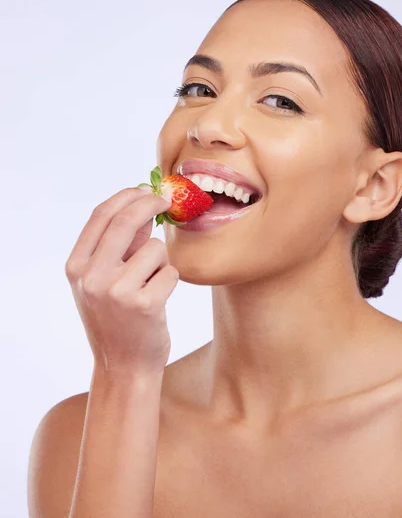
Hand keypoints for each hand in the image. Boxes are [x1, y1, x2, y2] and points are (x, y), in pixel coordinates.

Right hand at [65, 187, 177, 374]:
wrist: (124, 365)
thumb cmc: (118, 318)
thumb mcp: (104, 280)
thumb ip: (121, 245)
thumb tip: (144, 206)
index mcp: (76, 267)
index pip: (101, 215)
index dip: (128, 196)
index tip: (147, 190)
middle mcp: (91, 277)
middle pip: (126, 220)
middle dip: (151, 203)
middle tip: (167, 201)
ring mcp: (117, 291)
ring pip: (155, 249)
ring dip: (161, 262)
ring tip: (150, 287)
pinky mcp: (145, 303)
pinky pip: (170, 271)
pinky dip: (170, 281)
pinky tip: (158, 301)